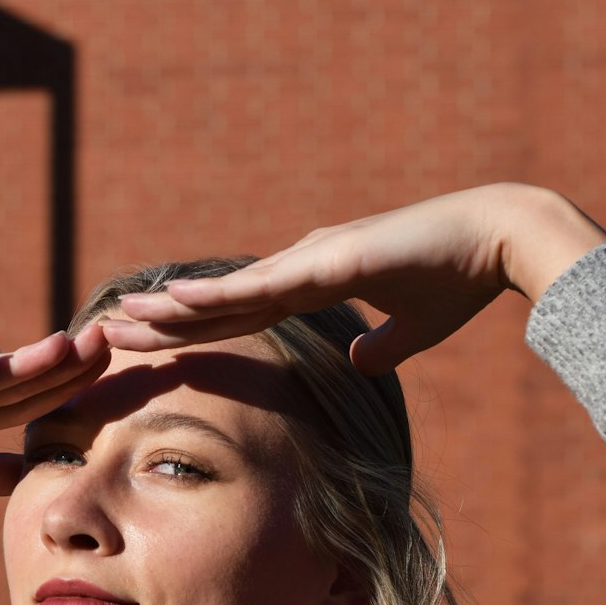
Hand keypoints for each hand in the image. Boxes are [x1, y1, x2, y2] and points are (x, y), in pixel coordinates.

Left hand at [100, 184, 605, 373]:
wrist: (497, 242)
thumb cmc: (459, 279)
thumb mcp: (411, 330)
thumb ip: (379, 348)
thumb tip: (355, 362)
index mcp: (315, 282)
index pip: (241, 314)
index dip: (194, 330)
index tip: (152, 345)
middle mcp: (301, 267)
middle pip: (218, 303)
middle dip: (162, 323)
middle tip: (108, 335)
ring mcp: (309, 261)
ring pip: (226, 293)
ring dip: (170, 309)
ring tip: (119, 320)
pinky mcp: (326, 262)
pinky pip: (259, 286)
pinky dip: (213, 294)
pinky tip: (171, 301)